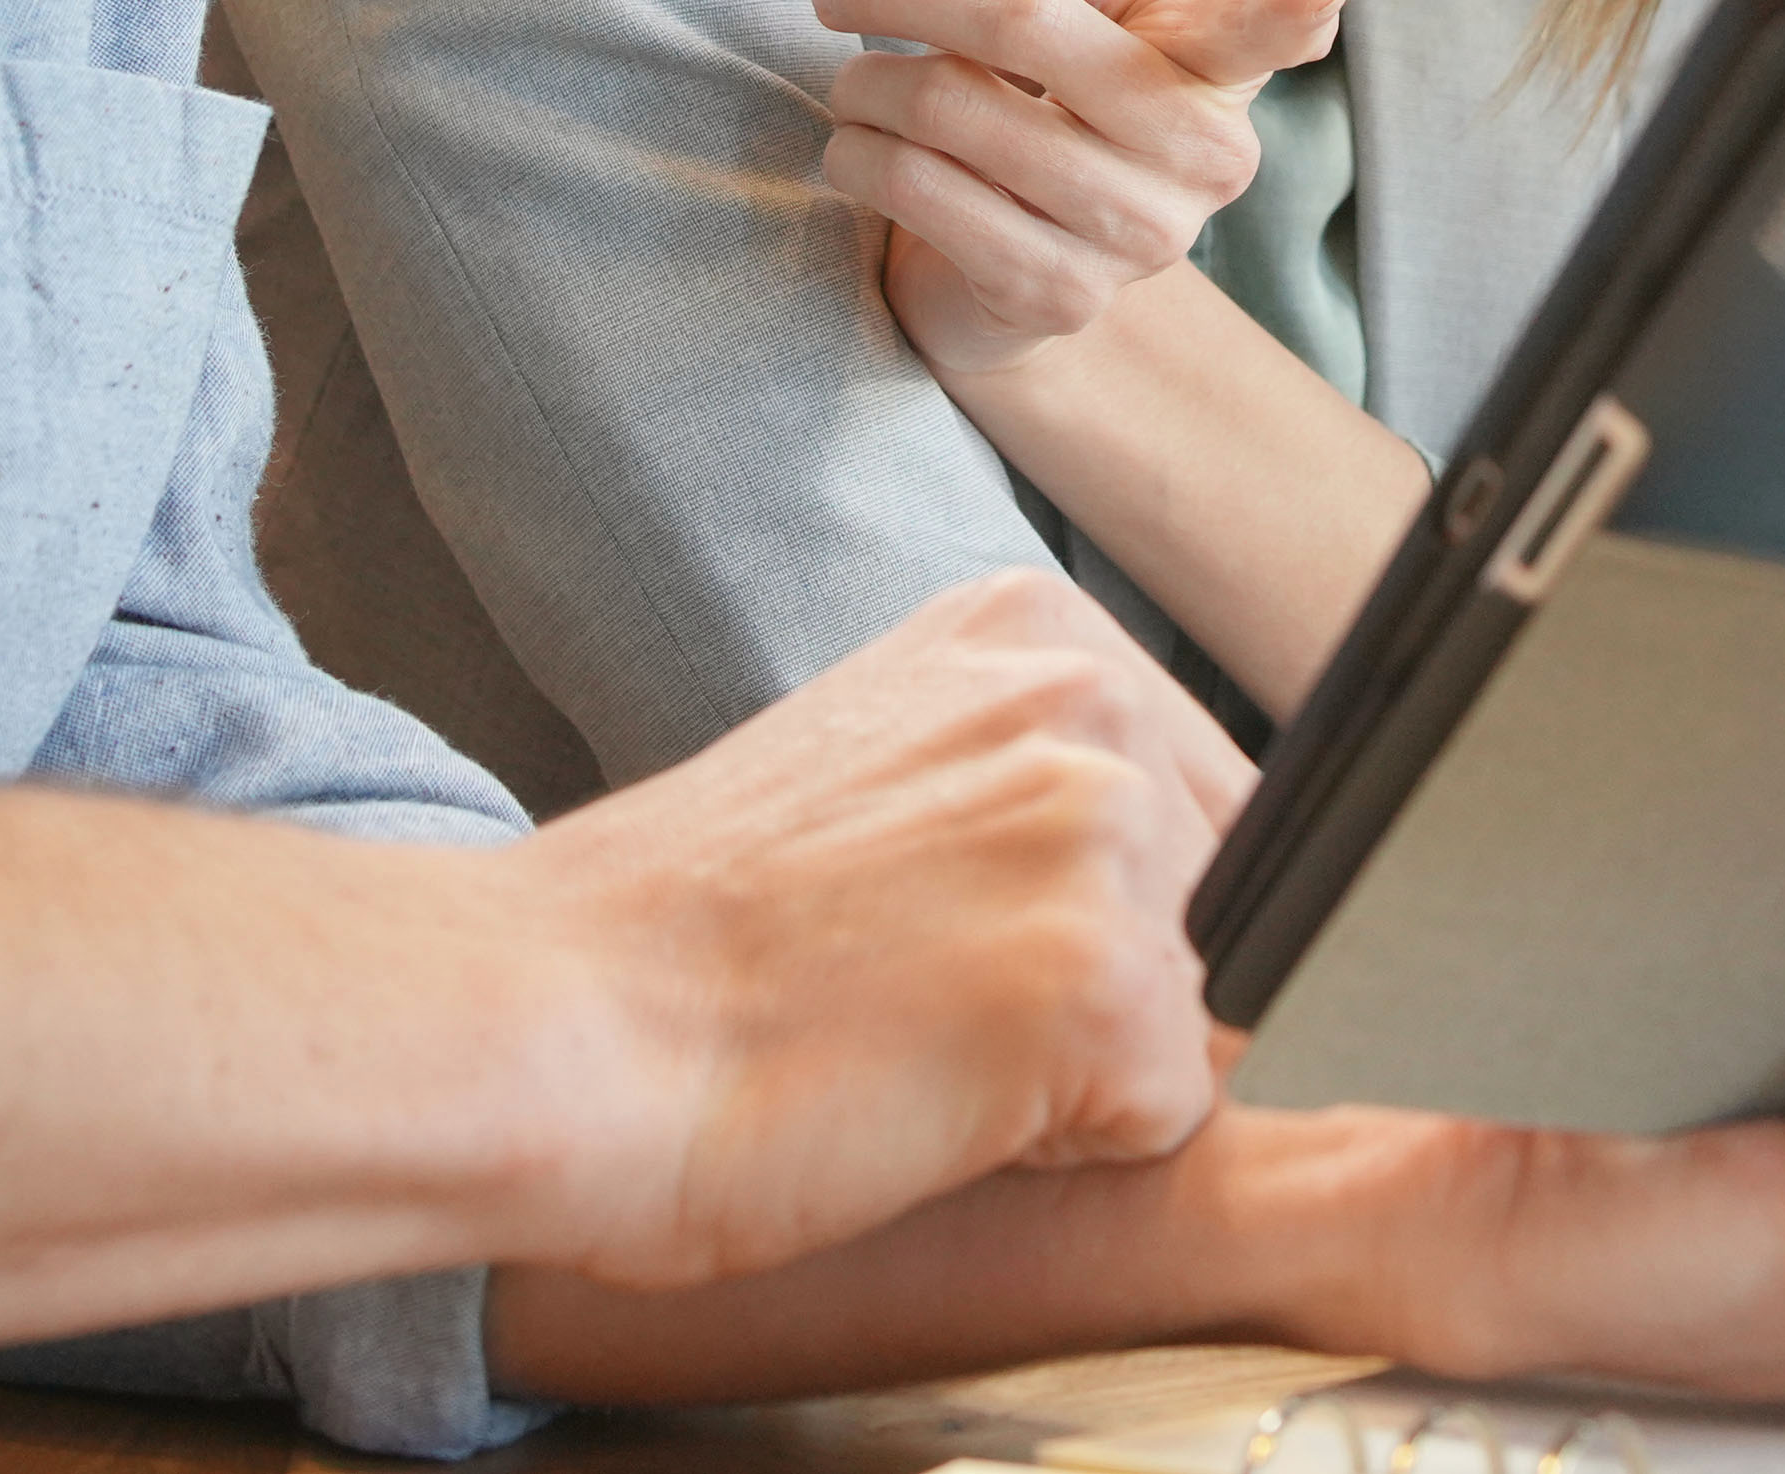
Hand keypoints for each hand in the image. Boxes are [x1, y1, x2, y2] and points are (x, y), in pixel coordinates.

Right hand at [503, 565, 1254, 1289]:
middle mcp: (1087, 700)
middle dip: (1118, 990)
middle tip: (928, 1007)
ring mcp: (1105, 832)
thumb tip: (1181, 865)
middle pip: (1232, 906)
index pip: (1202, 802)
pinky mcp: (1109, 984)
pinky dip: (1066, 1156)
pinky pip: (1173, 1122)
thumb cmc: (677, 943)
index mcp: (1032, 629)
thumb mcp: (884, 776)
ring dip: (1092, 1074)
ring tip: (922, 1050)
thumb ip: (1027, 784)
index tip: (965, 943)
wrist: (551, 1027)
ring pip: (1210, 1015)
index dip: (1105, 913)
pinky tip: (929, 1105)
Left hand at [817, 0, 1348, 378]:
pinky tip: (857, 153)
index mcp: (1215, 64)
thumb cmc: (1045, 92)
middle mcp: (1204, 156)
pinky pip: (925, 194)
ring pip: (951, 108)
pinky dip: (862, 158)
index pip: (1267, 29)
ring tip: (855, 87)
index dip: (1294, 2)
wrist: (1007, 254)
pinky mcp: (1062, 297)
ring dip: (866, 85)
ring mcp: (1140, 237)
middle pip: (1023, 20)